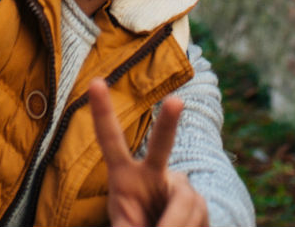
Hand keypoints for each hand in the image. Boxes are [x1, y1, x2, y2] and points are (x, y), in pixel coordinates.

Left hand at [89, 79, 208, 226]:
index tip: (95, 83)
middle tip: (176, 102)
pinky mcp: (200, 204)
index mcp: (125, 176)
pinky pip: (196, 219)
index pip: (111, 142)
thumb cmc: (138, 225)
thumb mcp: (125, 226)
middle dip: (168, 123)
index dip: (102, 113)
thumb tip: (157, 226)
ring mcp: (180, 187)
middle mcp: (154, 173)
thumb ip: (128, 225)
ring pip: (184, 203)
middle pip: (161, 145)